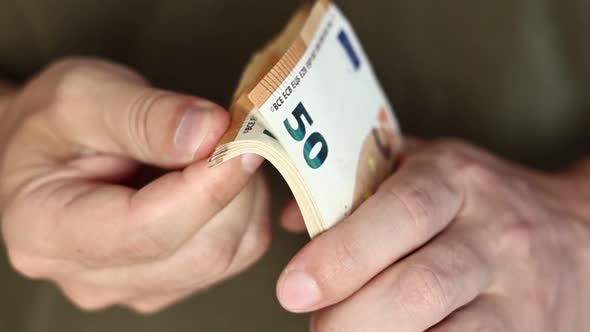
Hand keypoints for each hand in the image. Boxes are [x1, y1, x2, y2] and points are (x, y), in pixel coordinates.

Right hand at [0, 57, 270, 312]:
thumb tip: (209, 132)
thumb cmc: (55, 124)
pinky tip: (221, 179)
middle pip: (198, 252)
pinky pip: (235, 256)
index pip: (148, 229)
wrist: (51, 153)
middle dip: (234, 188)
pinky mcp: (170, 282)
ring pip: (226, 256)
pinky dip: (245, 212)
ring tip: (219, 151)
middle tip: (236, 133)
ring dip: (244, 198)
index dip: (208, 189)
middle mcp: (92, 277)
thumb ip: (144, 114)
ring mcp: (135, 287)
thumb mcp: (83, 93)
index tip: (242, 145)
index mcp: (47, 231)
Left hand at [278, 138, 589, 330]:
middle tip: (316, 327)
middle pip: (420, 285)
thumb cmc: (477, 199)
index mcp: (456, 178)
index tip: (294, 289)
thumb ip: (357, 186)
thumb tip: (292, 219)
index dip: (343, 254)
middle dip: (352, 318)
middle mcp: (494, 232)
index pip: (400, 212)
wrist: (576, 231)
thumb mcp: (423, 169)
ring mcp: (519, 290)